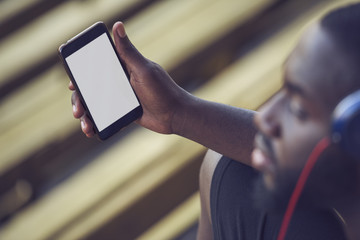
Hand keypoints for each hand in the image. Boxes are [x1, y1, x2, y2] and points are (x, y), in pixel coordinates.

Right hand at [70, 21, 190, 136]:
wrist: (175, 115)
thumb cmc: (163, 90)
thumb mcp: (144, 70)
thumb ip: (128, 52)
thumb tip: (118, 25)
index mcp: (123, 67)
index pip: (96, 66)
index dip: (81, 73)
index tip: (73, 82)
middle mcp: (119, 81)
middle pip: (91, 87)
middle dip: (80, 99)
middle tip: (77, 109)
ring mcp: (120, 97)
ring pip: (95, 103)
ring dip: (86, 114)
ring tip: (85, 126)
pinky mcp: (123, 111)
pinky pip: (105, 116)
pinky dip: (96, 123)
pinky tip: (92, 130)